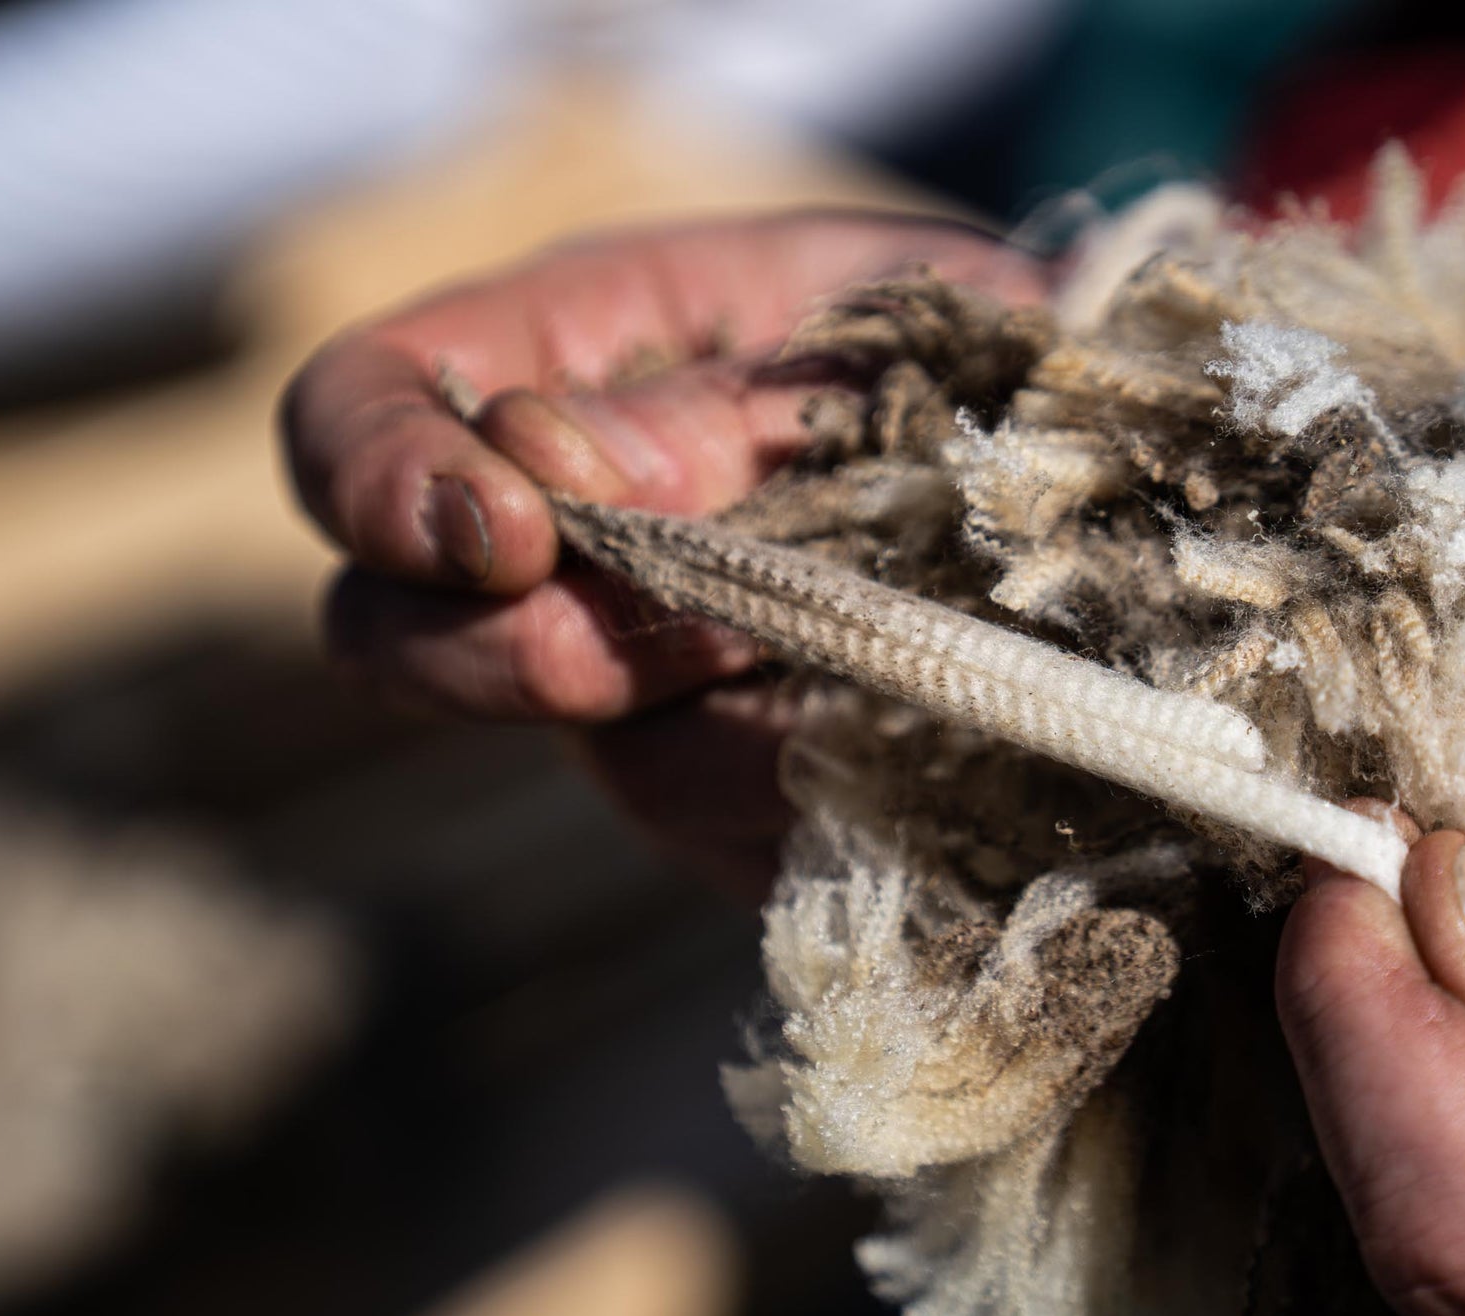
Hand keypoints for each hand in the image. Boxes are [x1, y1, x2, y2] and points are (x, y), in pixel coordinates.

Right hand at [279, 211, 1046, 891]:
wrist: (1108, 482)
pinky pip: (741, 832)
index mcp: (564, 360)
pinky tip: (926, 728)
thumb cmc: (982, 351)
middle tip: (633, 651)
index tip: (510, 534)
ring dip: (733, 719)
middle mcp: (568, 543)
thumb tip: (556, 469)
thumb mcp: (874, 333)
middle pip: (394, 632)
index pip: (355, 409)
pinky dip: (831, 787)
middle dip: (506, 655)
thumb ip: (717, 405)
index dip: (382, 478)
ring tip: (893, 641)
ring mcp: (643, 685)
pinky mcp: (744, 796)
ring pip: (602, 752)